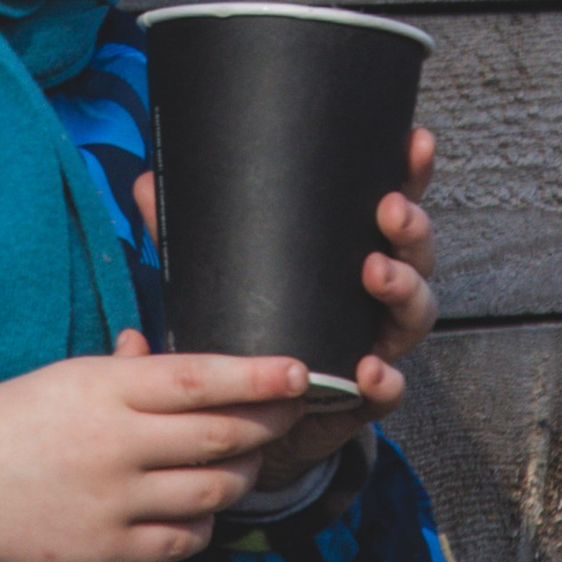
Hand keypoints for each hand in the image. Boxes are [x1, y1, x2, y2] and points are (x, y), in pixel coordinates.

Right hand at [0, 339, 310, 561]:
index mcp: (104, 389)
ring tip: (248, 459)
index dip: (257, 376)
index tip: (300, 372)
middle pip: (220, 435)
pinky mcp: (108, 549)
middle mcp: (117, 444)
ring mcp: (115, 500)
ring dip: (243, 474)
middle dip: (268, 423)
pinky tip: (203, 508)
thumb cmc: (8, 420)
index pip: (200, 379)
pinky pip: (184, 539)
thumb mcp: (64, 376)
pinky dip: (205, 523)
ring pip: (213, 490)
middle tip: (291, 413)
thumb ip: (122, 367)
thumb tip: (158, 350)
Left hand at [132, 124, 438, 491]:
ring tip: (375, 273)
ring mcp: (376, 344)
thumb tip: (145, 183)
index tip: (414, 141)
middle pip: (415, 254)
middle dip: (410, 227)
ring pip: (416, 313)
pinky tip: (368, 368)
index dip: (410, 172)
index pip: (391, 206)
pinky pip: (390, 388)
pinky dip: (386, 379)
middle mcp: (375, 296)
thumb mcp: (217, 278)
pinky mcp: (364, 398)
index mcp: (348, 255)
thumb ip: (186, 234)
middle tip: (388, 209)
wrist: (249, 420)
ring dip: (404, 289)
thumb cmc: (244, 331)